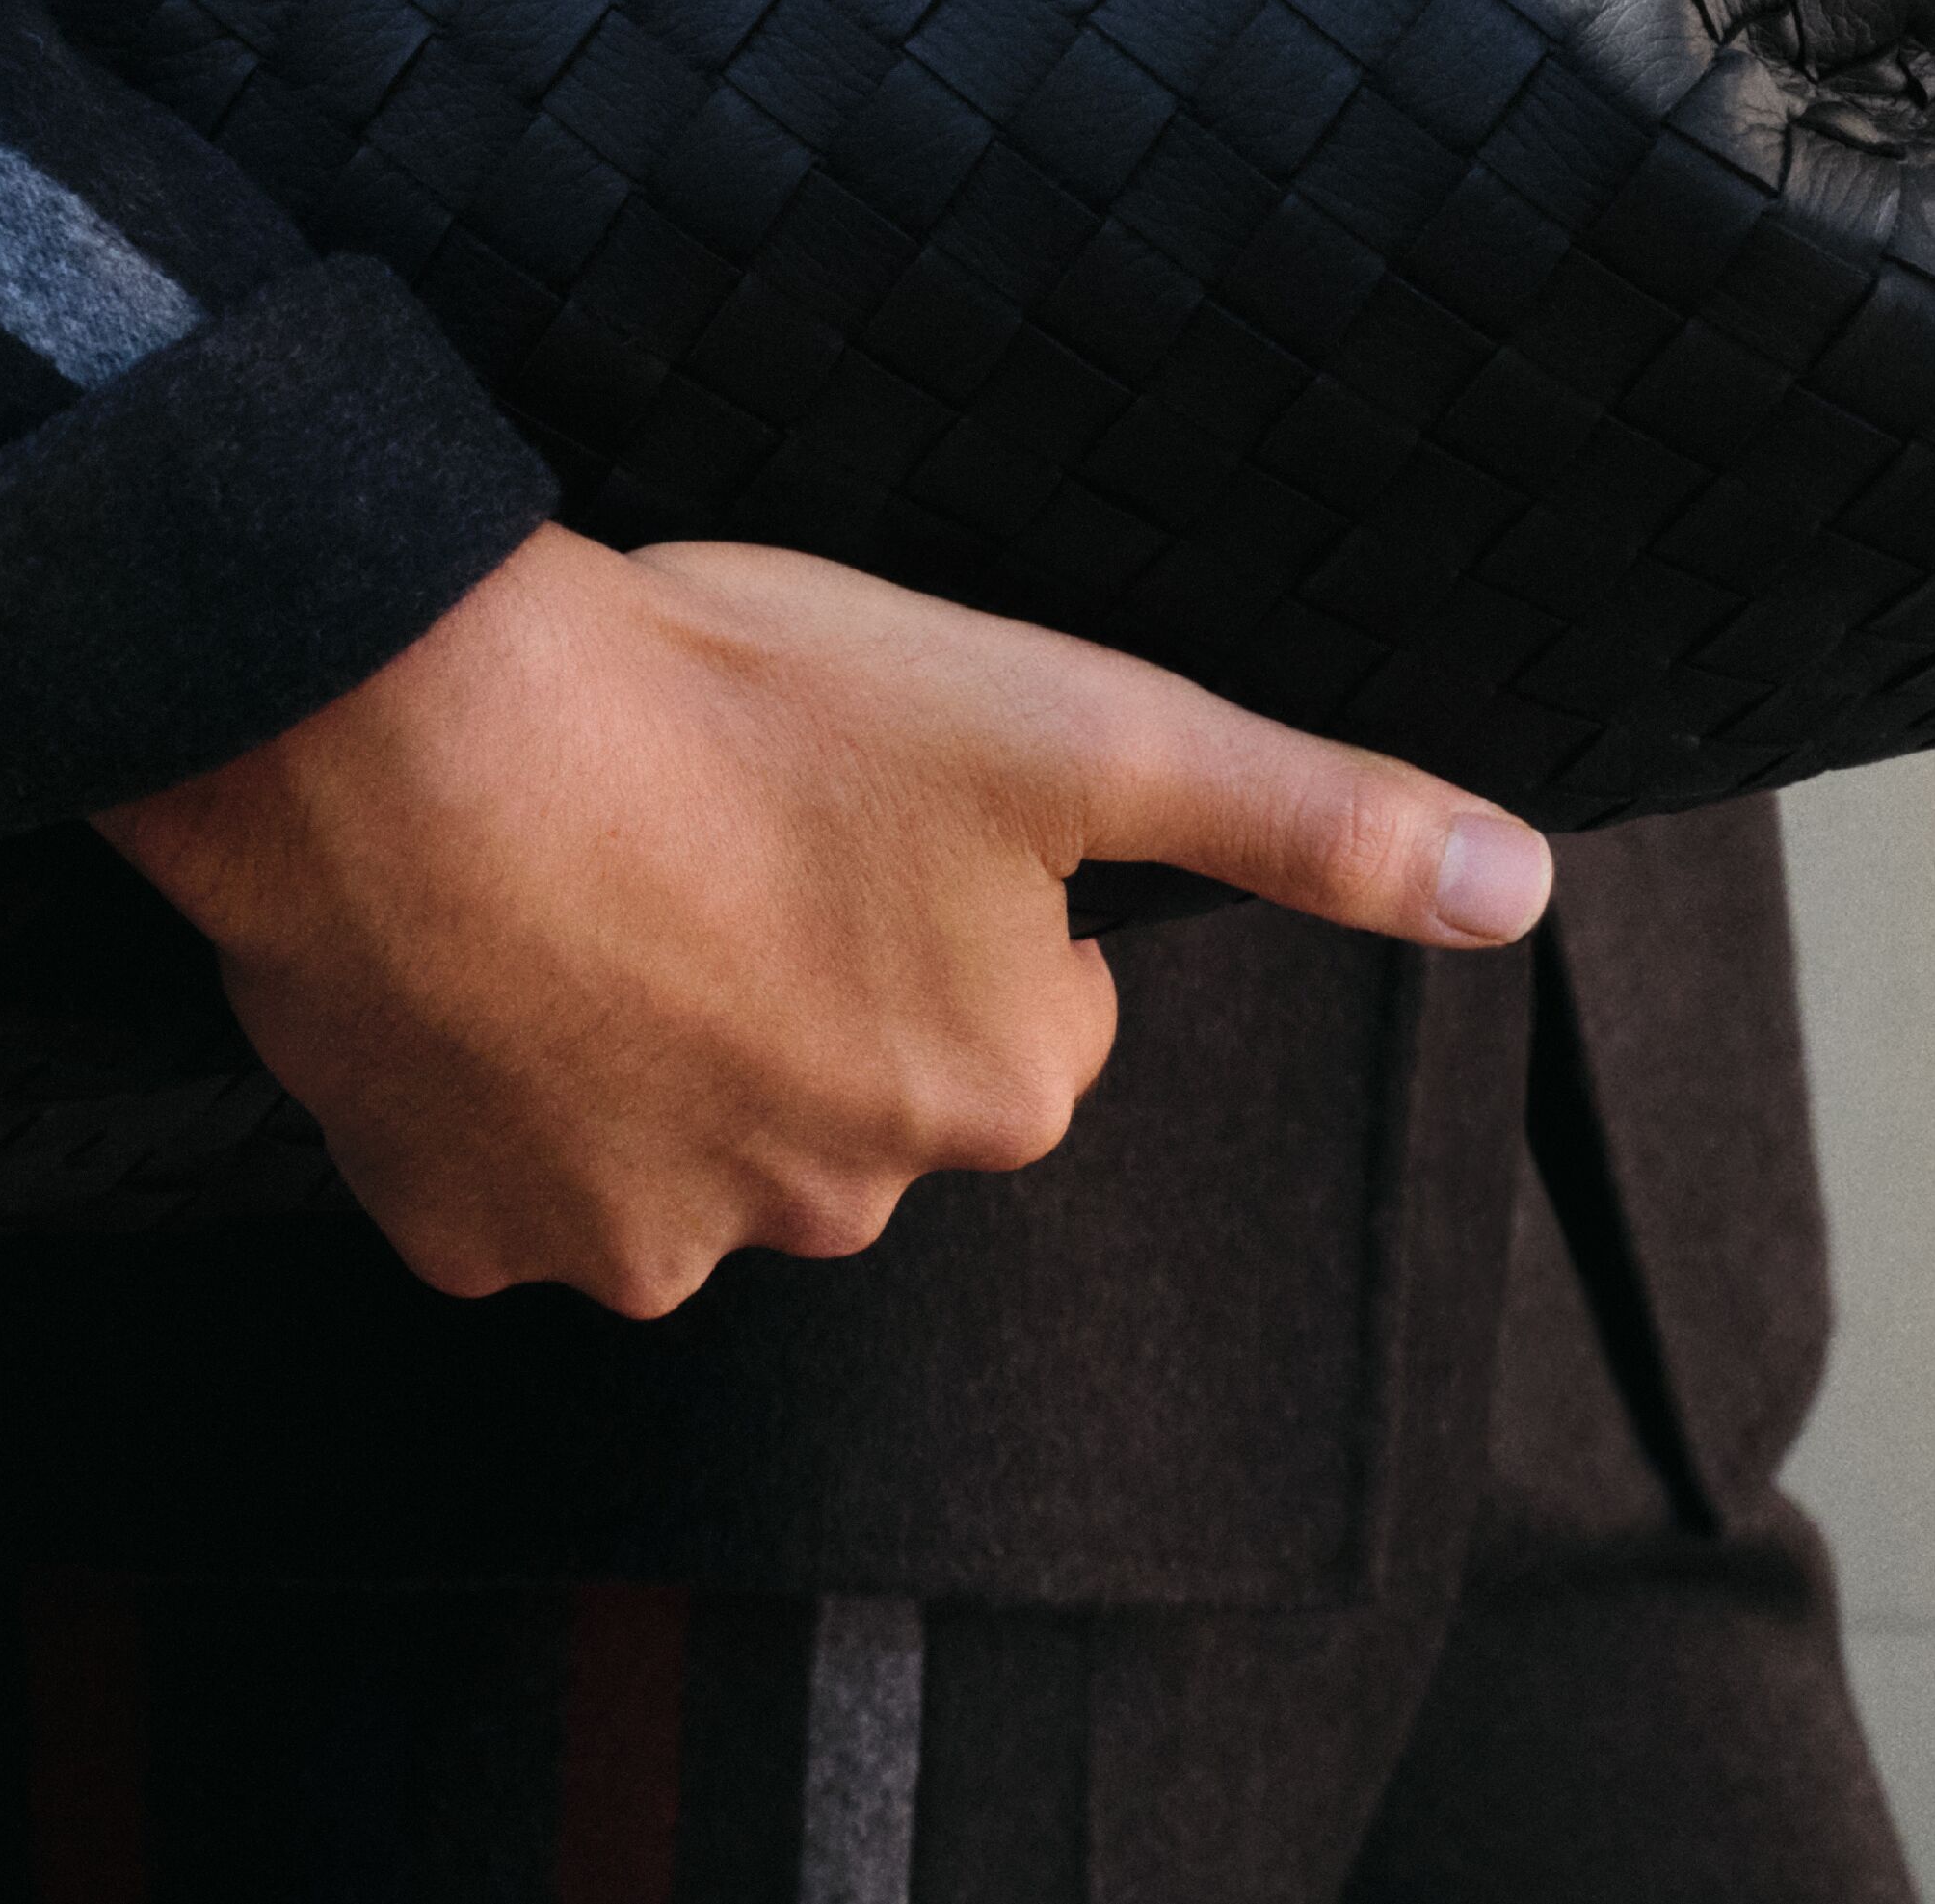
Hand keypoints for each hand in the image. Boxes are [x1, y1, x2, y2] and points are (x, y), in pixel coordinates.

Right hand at [100, 524, 1550, 1318]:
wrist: (413, 734)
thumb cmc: (741, 697)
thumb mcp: (1070, 721)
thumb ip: (1302, 816)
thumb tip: (1521, 889)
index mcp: (987, 1088)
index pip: (1023, 1002)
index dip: (954, 871)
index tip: (865, 774)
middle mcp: (832, 1205)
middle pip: (858, 1075)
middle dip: (813, 960)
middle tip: (727, 803)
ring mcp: (635, 1238)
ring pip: (684, 1124)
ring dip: (658, 1017)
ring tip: (597, 855)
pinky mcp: (463, 1228)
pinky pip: (511, 1158)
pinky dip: (506, 1069)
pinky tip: (491, 944)